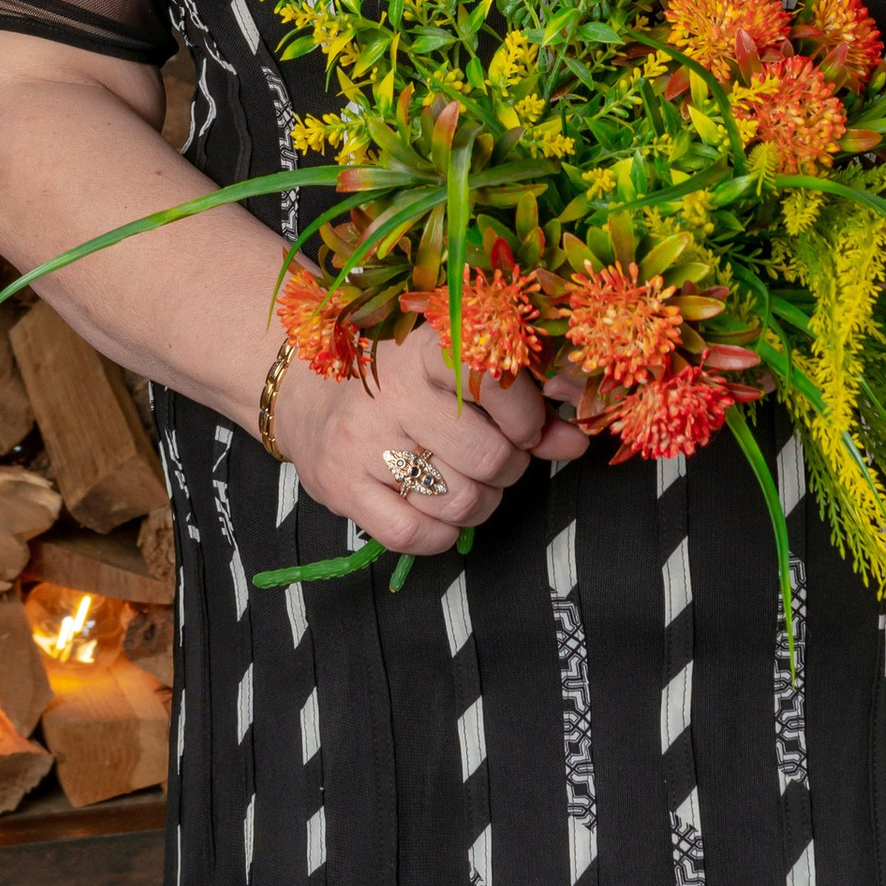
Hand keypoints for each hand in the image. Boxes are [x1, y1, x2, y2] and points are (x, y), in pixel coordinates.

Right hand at [273, 320, 590, 556]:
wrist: (307, 395)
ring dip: (480, 504)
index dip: (526, 413)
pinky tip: (439, 514)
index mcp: (427, 350)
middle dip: (508, 468)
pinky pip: (415, 534)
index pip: (494, 377)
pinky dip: (441, 535)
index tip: (526, 425)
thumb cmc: (401, 383)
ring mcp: (362, 441)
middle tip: (496, 460)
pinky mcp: (342, 487)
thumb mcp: (457, 374)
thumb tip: (578, 439)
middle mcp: (392, 393)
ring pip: (459, 501)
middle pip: (488, 456)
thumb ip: (523, 402)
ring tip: (467, 483)